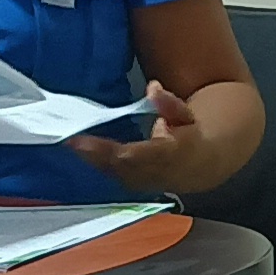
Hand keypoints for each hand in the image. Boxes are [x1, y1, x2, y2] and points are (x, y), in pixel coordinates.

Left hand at [68, 82, 205, 191]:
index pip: (137, 155)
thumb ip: (169, 103)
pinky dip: (100, 166)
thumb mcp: (186, 114)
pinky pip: (117, 178)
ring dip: (95, 162)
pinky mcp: (140, 186)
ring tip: (74, 146)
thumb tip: (153, 87)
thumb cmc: (192, 134)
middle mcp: (158, 173)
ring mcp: (148, 183)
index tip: (87, 140)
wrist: (203, 164)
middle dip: (96, 155)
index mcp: (173, 154)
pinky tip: (84, 153)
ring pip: (117, 175)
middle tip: (72, 142)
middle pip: (121, 167)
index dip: (111, 150)